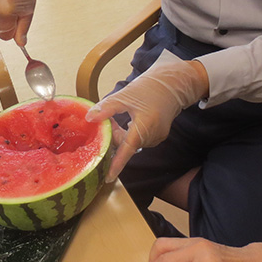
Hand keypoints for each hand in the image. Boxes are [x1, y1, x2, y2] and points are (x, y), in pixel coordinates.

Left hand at [86, 50, 206, 180]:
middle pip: (127, 145)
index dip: (117, 163)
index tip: (108, 177)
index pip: (128, 149)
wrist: (172, 84)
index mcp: (145, 126)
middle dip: (114, 137)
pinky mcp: (157, 136)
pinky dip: (130, 133)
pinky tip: (128, 120)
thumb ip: (107, 108)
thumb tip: (89, 118)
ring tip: (118, 118)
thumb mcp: (125, 96)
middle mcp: (153, 136)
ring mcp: (156, 138)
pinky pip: (138, 139)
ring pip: (132, 143)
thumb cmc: (149, 88)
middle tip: (106, 121)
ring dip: (121, 134)